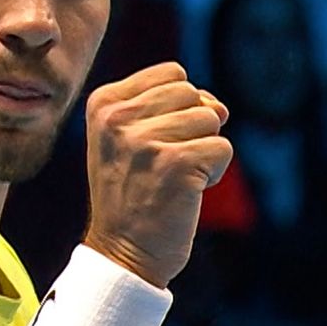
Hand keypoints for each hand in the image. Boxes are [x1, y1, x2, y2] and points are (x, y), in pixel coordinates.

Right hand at [82, 62, 232, 287]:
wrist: (123, 253)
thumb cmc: (134, 192)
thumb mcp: (134, 137)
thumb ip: (174, 106)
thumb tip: (219, 106)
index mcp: (103, 103)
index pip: (172, 73)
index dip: (179, 106)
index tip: (154, 141)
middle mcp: (118, 118)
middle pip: (192, 93)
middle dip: (193, 127)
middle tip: (166, 163)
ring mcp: (146, 141)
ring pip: (211, 119)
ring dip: (204, 150)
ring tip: (174, 178)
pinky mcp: (177, 164)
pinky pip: (223, 147)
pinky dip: (215, 172)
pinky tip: (187, 192)